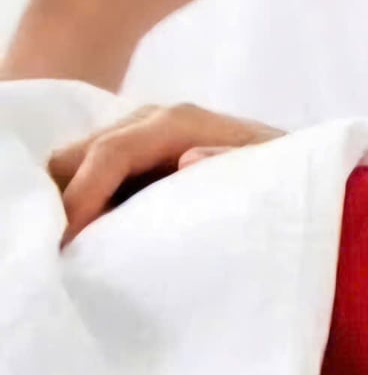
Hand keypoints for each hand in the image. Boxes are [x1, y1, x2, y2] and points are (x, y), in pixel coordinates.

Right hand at [46, 102, 283, 244]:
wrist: (295, 171)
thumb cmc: (282, 176)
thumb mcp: (271, 174)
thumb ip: (231, 165)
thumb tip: (187, 159)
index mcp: (177, 123)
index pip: (109, 153)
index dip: (81, 197)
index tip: (68, 245)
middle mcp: (149, 121)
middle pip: (74, 156)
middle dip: (64, 201)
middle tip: (72, 253)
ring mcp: (136, 137)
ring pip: (72, 166)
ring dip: (69, 204)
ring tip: (81, 249)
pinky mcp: (132, 157)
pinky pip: (87, 176)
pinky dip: (81, 204)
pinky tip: (93, 238)